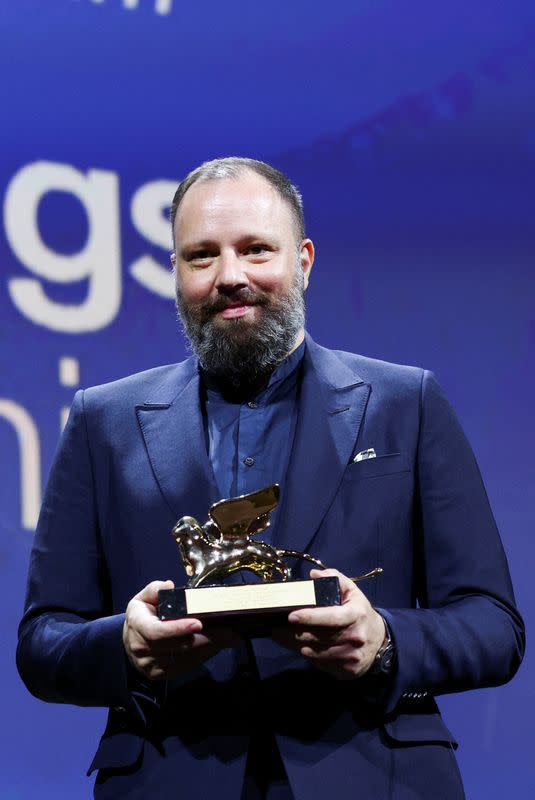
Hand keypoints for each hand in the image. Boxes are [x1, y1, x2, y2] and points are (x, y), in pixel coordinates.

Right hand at [123, 580, 238, 679]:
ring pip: (185, 659)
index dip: (177, 629)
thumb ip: (154, 590)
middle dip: (206, 639)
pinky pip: (186, 667)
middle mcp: (142, 649)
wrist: (130, 641)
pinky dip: (204, 656)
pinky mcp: (162, 674)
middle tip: (229, 631)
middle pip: (177, 647)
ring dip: (210, 648)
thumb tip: (169, 586)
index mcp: (138, 626)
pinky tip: (218, 646)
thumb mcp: (143, 598)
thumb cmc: (142, 615)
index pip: (156, 632)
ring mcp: (152, 665)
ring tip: (230, 637)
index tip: (198, 624)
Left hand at [272, 569, 385, 679]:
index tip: (291, 616)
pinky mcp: (346, 671)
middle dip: (293, 633)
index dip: (310, 617)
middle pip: (317, 637)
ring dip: (296, 645)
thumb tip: (314, 575)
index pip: (331, 617)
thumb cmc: (360, 613)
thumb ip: (335, 578)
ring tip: (283, 636)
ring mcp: (350, 656)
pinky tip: (301, 646)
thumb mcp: (352, 592)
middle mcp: (354, 637)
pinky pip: (319, 664)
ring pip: (315, 653)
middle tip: (276, 627)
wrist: (380, 642)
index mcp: (355, 615)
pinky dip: (308, 655)